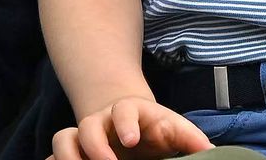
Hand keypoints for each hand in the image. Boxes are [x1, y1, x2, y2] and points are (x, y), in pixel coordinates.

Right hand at [49, 97, 211, 158]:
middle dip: (94, 146)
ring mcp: (82, 136)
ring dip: (68, 157)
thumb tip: (212, 150)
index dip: (125, 122)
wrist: (128, 122)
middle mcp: (101, 121)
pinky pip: (53, 155)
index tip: (131, 140)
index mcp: (129, 112)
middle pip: (87, 125)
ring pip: (62, 138)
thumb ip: (189, 138)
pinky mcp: (71, 151)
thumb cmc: (154, 127)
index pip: (124, 109)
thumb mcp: (172, 128)